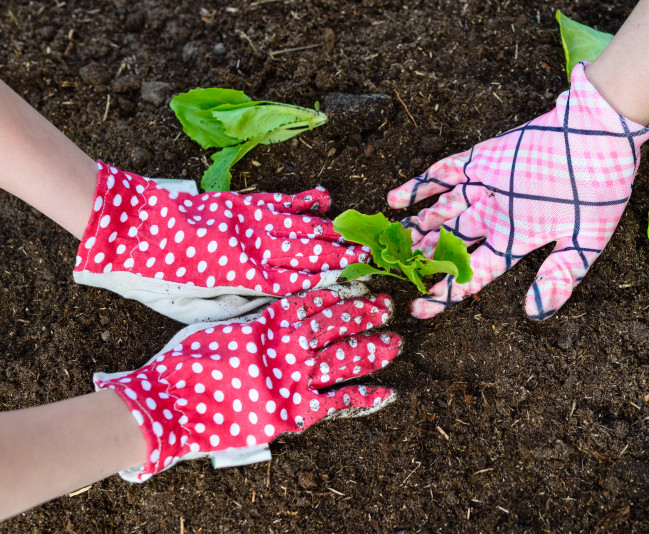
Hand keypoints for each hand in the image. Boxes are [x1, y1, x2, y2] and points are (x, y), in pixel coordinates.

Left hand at [74, 162, 369, 322]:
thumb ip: (230, 307)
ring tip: (355, 236)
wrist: (127, 227)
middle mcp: (253, 247)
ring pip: (298, 226)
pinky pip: (278, 201)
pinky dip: (302, 201)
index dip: (326, 283)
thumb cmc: (155, 276)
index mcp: (243, 277)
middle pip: (306, 253)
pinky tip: (323, 200)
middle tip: (368, 259)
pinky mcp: (237, 202)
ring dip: (329, 232)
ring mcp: (247, 221)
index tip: (351, 286)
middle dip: (339, 257)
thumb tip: (264, 307)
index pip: (295, 282)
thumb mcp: (189, 306)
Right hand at [94, 289, 400, 481]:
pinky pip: (341, 401)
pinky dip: (366, 397)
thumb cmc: (186, 360)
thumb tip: (274, 309)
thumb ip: (253, 315)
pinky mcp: (298, 409)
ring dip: (374, 348)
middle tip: (388, 306)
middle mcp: (292, 342)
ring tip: (395, 342)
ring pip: (348, 356)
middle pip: (340, 322)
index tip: (363, 285)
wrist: (170, 400)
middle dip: (366, 313)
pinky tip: (387, 393)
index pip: (318, 299)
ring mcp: (299, 375)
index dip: (344, 292)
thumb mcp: (220, 323)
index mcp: (273, 317)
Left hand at [387, 62, 648, 319]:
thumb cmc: (599, 189)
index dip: (446, 293)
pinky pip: (442, 174)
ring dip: (415, 226)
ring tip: (388, 241)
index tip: (419, 309)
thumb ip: (560, 276)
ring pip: (440, 212)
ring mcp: (484, 189)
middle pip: (448, 245)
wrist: (601, 134)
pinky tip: (394, 200)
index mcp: (515, 241)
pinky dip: (418, 186)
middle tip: (392, 270)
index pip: (473, 274)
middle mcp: (493, 218)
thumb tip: (534, 314)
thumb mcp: (585, 241)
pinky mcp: (480, 159)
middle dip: (421, 259)